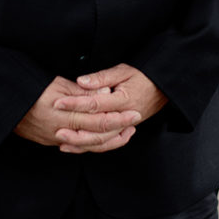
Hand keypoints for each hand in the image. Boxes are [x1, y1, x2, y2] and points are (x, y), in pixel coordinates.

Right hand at [14, 76, 140, 152]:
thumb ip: (81, 92)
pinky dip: (92, 144)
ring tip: (124, 132)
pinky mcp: (50, 142)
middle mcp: (61, 131)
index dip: (119, 117)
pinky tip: (102, 139)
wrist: (4, 103)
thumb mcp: (56, 83)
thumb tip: (104, 93)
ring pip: (89, 145)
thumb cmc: (28, 88)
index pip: (98, 119)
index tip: (133, 112)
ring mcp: (55, 139)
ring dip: (109, 140)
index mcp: (64, 114)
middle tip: (135, 122)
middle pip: (97, 135)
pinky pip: (76, 146)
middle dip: (119, 129)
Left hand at [53, 63, 167, 154]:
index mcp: (123, 101)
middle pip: (98, 129)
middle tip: (56, 129)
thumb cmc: (141, 76)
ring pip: (102, 141)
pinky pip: (107, 143)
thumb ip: (101, 77)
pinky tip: (76, 146)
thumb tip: (81, 81)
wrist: (161, 87)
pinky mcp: (123, 130)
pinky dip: (91, 146)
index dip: (75, 104)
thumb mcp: (122, 71)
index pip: (95, 105)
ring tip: (62, 141)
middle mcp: (125, 117)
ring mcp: (125, 127)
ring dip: (82, 143)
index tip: (58, 103)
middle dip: (75, 131)